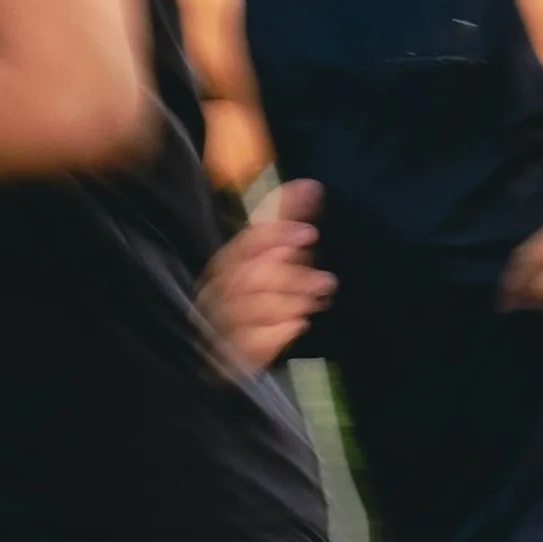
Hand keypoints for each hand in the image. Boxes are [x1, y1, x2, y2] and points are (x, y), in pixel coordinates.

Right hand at [204, 178, 330, 374]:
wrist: (237, 353)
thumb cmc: (262, 296)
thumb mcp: (277, 257)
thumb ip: (288, 222)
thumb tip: (311, 186)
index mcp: (225, 266)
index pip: (244, 245)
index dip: (276, 236)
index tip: (310, 233)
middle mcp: (216, 293)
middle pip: (246, 279)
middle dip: (289, 276)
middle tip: (325, 280)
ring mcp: (220, 325)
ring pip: (248, 310)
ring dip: (288, 302)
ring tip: (317, 300)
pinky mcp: (230, 355)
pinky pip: (247, 344)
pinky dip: (275, 334)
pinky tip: (298, 325)